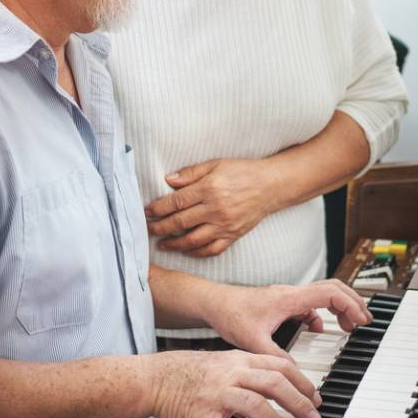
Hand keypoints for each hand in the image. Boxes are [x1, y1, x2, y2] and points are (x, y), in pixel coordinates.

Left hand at [145, 158, 281, 257]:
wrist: (271, 186)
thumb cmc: (242, 172)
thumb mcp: (216, 165)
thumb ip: (191, 173)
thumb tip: (168, 180)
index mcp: (209, 189)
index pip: (176, 202)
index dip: (158, 208)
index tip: (147, 211)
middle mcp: (215, 209)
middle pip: (180, 222)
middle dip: (160, 227)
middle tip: (148, 229)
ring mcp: (224, 225)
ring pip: (193, 240)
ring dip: (174, 243)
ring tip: (162, 244)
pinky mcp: (233, 235)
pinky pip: (211, 249)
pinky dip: (196, 252)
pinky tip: (186, 250)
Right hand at [145, 350, 320, 417]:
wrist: (158, 378)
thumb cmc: (194, 373)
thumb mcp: (227, 363)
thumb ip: (253, 372)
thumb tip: (282, 385)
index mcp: (241, 360)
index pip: (280, 366)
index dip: (302, 382)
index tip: (315, 399)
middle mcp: (232, 374)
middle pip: (274, 384)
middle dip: (298, 403)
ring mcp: (217, 393)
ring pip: (255, 405)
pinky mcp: (202, 414)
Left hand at [208, 280, 372, 357]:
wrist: (215, 303)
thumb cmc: (231, 316)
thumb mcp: (253, 342)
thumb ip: (276, 358)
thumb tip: (296, 376)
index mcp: (289, 299)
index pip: (330, 293)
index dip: (350, 305)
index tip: (360, 321)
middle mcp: (291, 293)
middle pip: (333, 288)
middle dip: (353, 302)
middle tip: (364, 320)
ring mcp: (288, 296)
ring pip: (323, 293)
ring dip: (339, 306)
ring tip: (349, 325)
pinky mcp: (282, 302)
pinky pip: (310, 303)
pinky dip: (321, 313)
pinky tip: (317, 328)